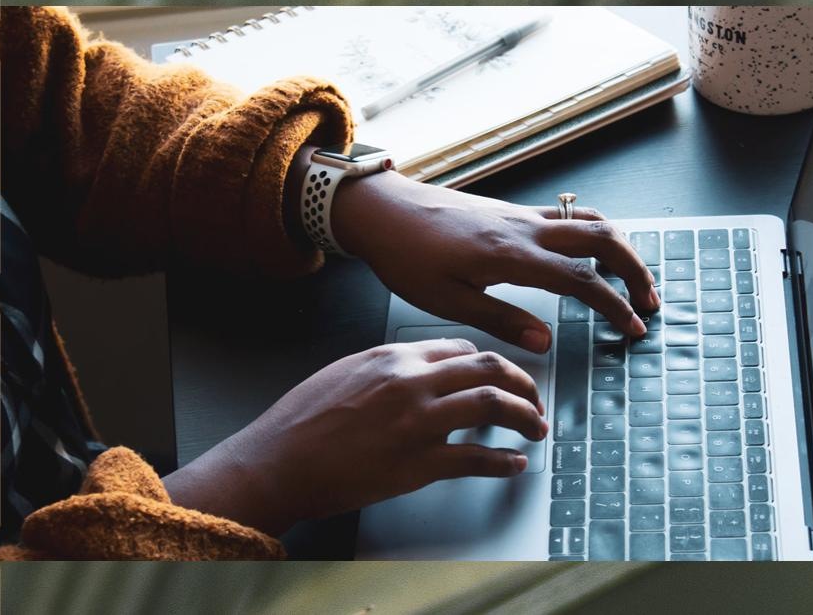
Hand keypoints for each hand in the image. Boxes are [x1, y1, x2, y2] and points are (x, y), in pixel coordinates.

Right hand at [162, 338, 544, 535]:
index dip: (490, 363)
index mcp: (392, 356)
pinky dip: (504, 462)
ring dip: (526, 417)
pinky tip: (513, 465)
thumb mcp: (343, 373)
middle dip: (523, 384)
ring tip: (536, 429)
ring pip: (494, 405)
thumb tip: (416, 374)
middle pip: (489, 369)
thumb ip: (385, 369)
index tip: (500, 377)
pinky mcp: (419, 463)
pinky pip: (477, 458)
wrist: (277, 461)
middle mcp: (411, 382)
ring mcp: (418, 422)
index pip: (461, 349)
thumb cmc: (300, 422)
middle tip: (534, 400)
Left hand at [332, 171, 657, 352]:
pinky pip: (568, 216)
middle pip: (602, 239)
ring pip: (589, 221)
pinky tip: (592, 254)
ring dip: (620, 248)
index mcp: (511, 255)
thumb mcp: (446, 301)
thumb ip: (501, 321)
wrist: (382, 210)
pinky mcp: (512, 211)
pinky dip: (594, 233)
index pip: (582, 280)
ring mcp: (521, 215)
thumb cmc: (405, 256)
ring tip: (632, 279)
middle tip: (649, 302)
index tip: (633, 329)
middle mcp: (524, 228)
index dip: (614, 305)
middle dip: (635, 270)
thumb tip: (546, 343)